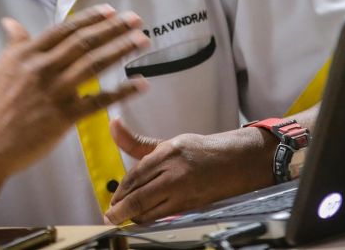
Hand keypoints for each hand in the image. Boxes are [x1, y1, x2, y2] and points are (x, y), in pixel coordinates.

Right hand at [0, 5, 150, 177]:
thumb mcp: (1, 68)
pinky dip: (122, 91)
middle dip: (113, 28)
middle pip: (84, 43)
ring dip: (121, 50)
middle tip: (137, 19)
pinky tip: (141, 84)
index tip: (112, 10)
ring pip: (93, 65)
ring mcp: (55, 92)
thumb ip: (14, 43)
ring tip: (142, 40)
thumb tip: (10, 21)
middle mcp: (43, 68)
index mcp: (28, 54)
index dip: (90, 18)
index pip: (65, 29)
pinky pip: (98, 101)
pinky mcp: (64, 117)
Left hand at [104, 118, 275, 223]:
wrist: (234, 162)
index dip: (120, 190)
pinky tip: (142, 217)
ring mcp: (184, 190)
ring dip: (133, 216)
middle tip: (110, 215)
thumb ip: (137, 142)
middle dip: (121, 209)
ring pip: (149, 210)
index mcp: (169, 151)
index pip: (136, 175)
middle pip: (139, 196)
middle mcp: (176, 171)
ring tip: (123, 217)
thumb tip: (113, 125)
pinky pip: (162, 216)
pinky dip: (148, 219)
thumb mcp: (168, 144)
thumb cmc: (199, 152)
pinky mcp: (190, 205)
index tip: (112, 199)